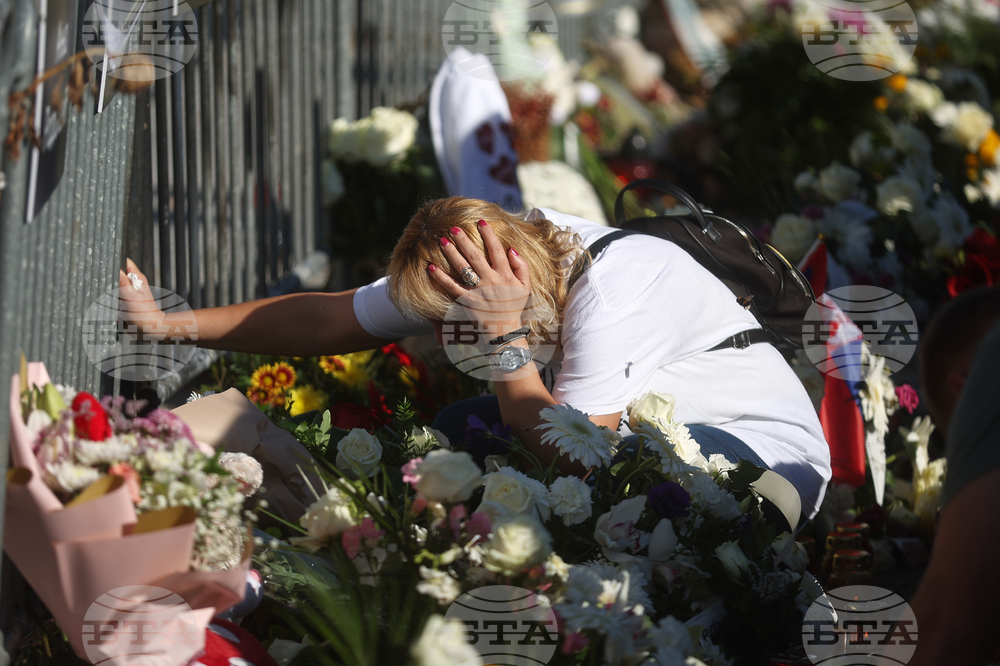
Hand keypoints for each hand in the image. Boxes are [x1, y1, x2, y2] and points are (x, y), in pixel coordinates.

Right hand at [117, 258, 167, 341]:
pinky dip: (113, 299)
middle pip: (117, 273)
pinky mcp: (127, 300)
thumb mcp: (130, 296)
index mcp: (137, 277)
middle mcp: (134, 282)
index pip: (125, 261)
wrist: (150, 329)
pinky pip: (116, 296)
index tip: (106, 266)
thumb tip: (115, 268)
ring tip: (116, 300)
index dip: (114, 261)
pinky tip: (115, 305)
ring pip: (115, 285)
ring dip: (111, 291)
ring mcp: (130, 291)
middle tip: (113, 291)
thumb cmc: (144, 314)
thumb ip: (122, 281)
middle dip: (111, 279)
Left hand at [428, 219, 529, 345]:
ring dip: (451, 253)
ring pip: (463, 268)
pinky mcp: (467, 302)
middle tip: (453, 228)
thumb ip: (521, 266)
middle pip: (475, 256)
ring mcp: (478, 291)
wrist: (505, 331)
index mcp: (505, 274)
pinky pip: (452, 287)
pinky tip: (431, 267)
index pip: (496, 250)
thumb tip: (511, 249)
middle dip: (464, 240)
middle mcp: (491, 280)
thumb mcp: (525, 286)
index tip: (481, 221)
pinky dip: (441, 278)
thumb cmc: (514, 307)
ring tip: (441, 240)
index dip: (488, 234)